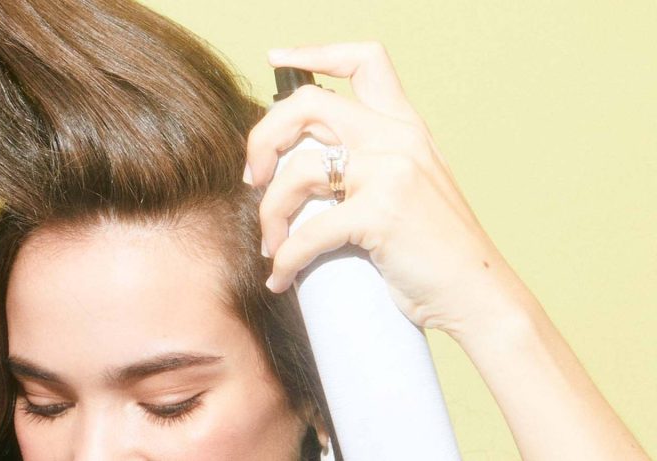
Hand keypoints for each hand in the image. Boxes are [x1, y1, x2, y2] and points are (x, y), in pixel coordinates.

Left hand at [248, 41, 517, 337]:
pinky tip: (281, 278)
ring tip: (272, 244)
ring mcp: (392, 173)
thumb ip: (369, 164)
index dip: (314, 53)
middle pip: (308, 104)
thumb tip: (298, 165)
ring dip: (270, 212)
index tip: (277, 60)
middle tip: (253, 178)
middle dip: (264, 138)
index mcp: (406, 127)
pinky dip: (285, 258)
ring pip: (297, 170)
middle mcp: (399, 139)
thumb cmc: (434, 252)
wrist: (477, 296)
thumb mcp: (412, 188)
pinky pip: (308, 231)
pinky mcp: (381, 214)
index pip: (365, 61)